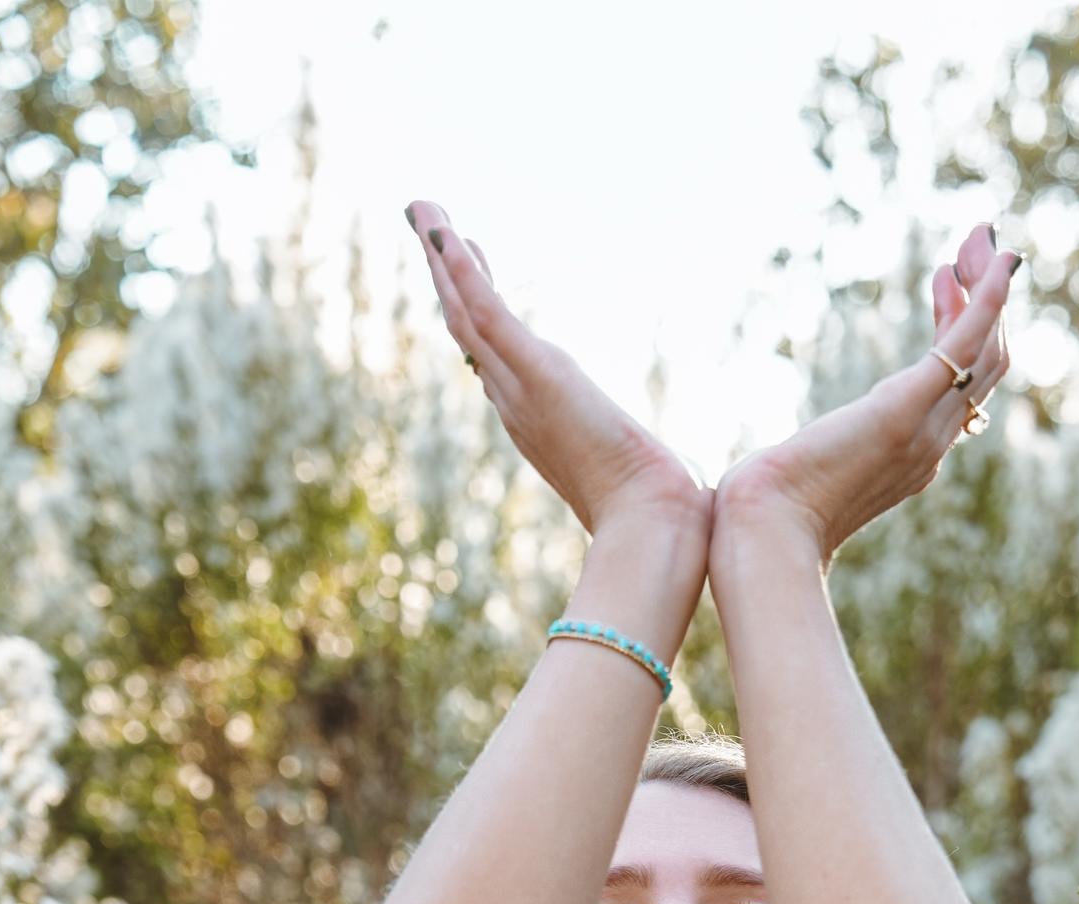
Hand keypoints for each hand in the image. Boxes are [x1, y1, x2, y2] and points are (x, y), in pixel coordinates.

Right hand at [405, 199, 712, 545]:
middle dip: (444, 275)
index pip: (491, 351)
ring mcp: (518, 389)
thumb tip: (655, 462)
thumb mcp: (627, 466)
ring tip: (423, 210)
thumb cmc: (646, 504)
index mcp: (531, 418)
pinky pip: (489, 317)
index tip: (467, 263)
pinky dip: (464, 276)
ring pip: (465, 313)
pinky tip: (450, 236)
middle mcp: (514, 403)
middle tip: (426, 222)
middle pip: (465, 327)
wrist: (646, 518)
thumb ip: (623, 453)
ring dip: (442, 259)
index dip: (471, 307)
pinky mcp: (536, 374)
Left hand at [712, 223, 1018, 569]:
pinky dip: (987, 302)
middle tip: (972, 249)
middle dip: (986, 301)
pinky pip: (965, 349)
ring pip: (987, 353)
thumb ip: (810, 459)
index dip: (964, 334)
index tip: (944, 284)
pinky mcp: (904, 410)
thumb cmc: (765, 514)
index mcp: (912, 460)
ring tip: (976, 240)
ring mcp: (923, 430)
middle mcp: (930, 446)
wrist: (762, 535)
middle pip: (987, 366)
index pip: (961, 392)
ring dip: (987, 289)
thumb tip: (780, 461)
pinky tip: (995, 260)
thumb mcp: (799, 476)